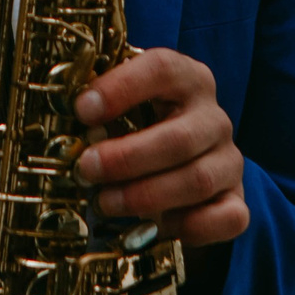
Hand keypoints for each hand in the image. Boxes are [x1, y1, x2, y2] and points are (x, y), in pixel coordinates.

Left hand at [72, 48, 248, 246]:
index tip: (82, 110)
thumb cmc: (142, 130)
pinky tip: (154, 226)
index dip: (121, 88)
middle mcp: (214, 118)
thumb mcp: (124, 109)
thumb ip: (100, 109)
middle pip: (179, 137)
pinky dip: (188, 226)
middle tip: (86, 169)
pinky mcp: (236, 200)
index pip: (162, 68)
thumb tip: (58, 117)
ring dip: (144, 195)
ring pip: (197, 180)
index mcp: (187, 79)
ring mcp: (229, 160)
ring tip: (104, 202)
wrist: (182, 166)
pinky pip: (227, 217)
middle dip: (125, 158)